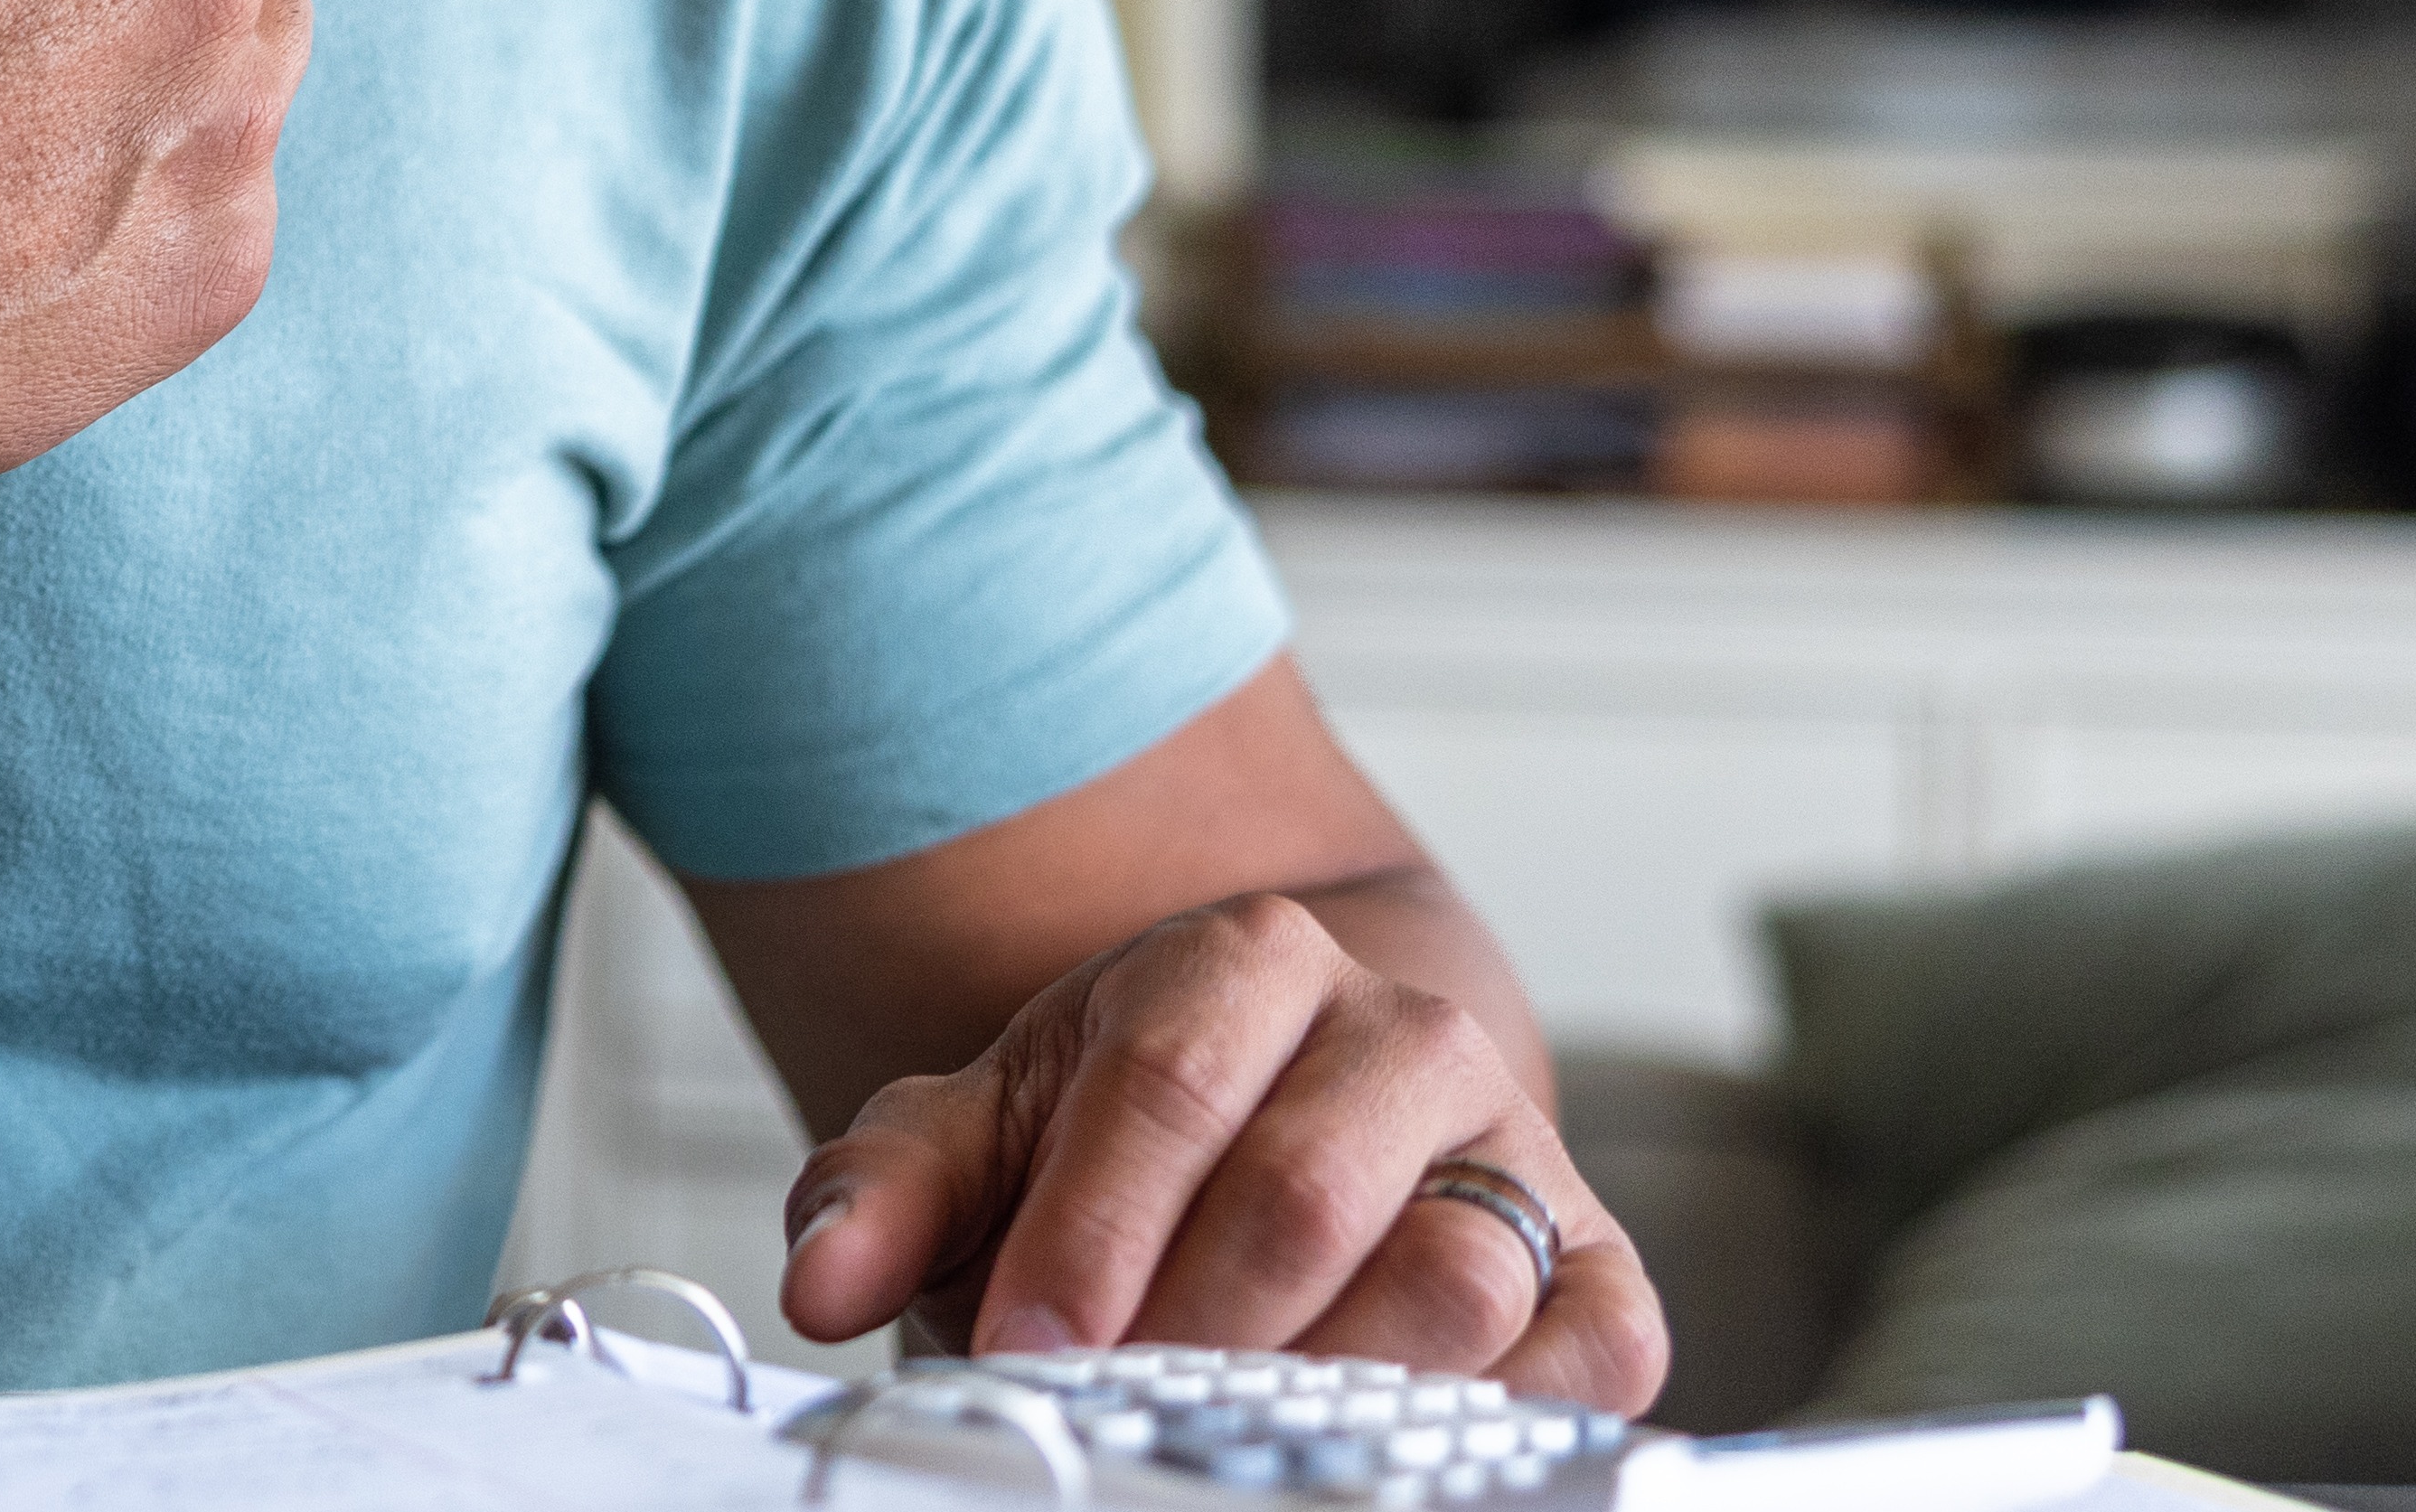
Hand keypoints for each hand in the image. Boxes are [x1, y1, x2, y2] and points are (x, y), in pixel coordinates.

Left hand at [776, 895, 1662, 1408]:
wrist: (1284, 1116)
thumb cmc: (1124, 1138)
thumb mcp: (985, 1134)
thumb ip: (886, 1190)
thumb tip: (821, 1279)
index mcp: (1247, 962)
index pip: (1166, 1086)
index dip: (1085, 1235)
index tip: (1017, 1345)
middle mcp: (1402, 1037)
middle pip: (1304, 1196)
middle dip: (1186, 1331)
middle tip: (1111, 1411)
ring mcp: (1513, 1150)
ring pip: (1452, 1279)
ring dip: (1325, 1388)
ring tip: (1228, 1444)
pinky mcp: (1594, 1264)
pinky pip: (1589, 1352)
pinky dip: (1504, 1421)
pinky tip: (1384, 1452)